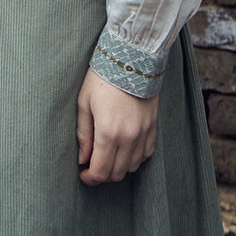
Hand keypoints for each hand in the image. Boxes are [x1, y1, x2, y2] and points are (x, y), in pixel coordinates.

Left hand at [76, 67, 158, 185]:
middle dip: (102, 174)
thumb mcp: (84, 103)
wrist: (131, 58)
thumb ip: (83, 134)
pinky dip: (134, 158)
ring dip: (118, 167)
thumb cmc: (103, 78)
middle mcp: (128, 137)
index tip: (83, 173)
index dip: (89, 178)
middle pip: (116, 174)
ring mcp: (143, 133)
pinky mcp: (153, 127)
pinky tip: (125, 149)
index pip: (100, 171)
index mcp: (108, 132)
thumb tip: (82, 158)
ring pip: (131, 167)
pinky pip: (146, 155)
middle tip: (92, 165)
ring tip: (108, 155)